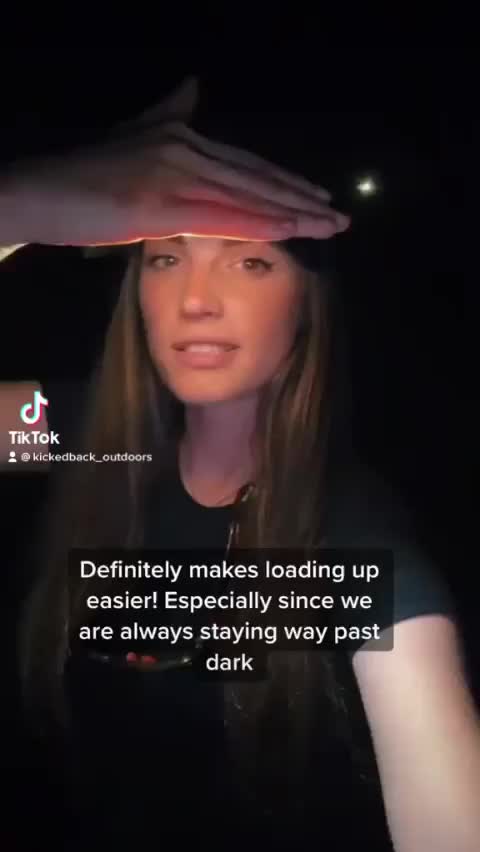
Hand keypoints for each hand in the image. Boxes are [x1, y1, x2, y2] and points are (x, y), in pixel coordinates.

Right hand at [2, 77, 349, 246]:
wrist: (40, 190)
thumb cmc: (84, 175)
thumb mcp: (132, 136)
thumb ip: (167, 113)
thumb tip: (193, 85)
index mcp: (182, 137)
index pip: (246, 163)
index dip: (283, 181)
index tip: (315, 197)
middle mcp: (184, 149)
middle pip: (255, 177)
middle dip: (301, 199)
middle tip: (339, 217)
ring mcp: (173, 174)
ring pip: (246, 196)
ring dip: (292, 214)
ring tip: (327, 228)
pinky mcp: (158, 203)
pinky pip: (219, 216)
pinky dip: (257, 224)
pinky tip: (288, 232)